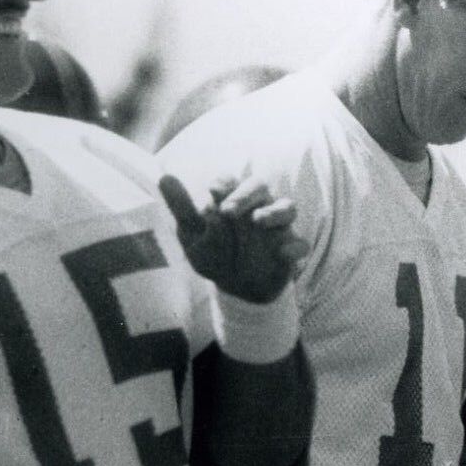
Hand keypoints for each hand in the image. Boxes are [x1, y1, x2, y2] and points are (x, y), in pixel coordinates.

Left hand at [160, 171, 306, 304]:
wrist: (237, 287)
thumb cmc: (213, 254)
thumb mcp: (192, 236)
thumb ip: (183, 209)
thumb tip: (165, 178)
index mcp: (230, 199)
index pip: (229, 181)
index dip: (223, 182)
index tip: (213, 190)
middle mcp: (256, 205)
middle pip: (259, 185)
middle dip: (244, 194)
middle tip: (228, 211)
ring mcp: (276, 226)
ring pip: (286, 207)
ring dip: (274, 211)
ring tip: (257, 221)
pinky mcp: (290, 248)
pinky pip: (300, 244)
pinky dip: (295, 247)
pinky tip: (283, 253)